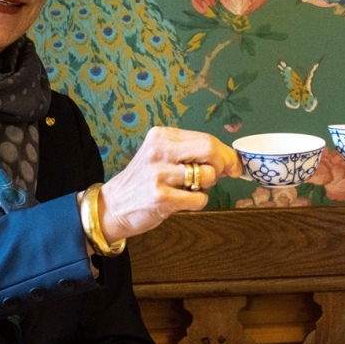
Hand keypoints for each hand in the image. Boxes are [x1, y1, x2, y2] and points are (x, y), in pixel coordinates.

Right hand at [97, 127, 242, 241]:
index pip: (206, 138)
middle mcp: (160, 150)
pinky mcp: (160, 197)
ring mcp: (159, 173)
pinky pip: (200, 199)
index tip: (233, 166)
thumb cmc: (144, 183)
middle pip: (210, 149)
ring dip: (207, 187)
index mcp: (162, 136)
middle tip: (222, 177)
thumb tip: (230, 161)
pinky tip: (182, 202)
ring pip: (208, 175)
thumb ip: (191, 154)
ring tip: (189, 190)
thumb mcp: (162, 158)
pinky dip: (198, 203)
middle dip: (223, 165)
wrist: (112, 207)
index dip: (226, 154)